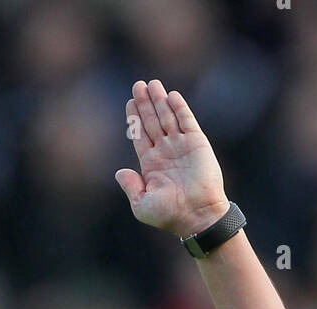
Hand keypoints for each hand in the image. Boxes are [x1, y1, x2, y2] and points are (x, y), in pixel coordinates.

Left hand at [115, 79, 229, 239]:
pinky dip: (179, 108)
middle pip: (153, 121)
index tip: (129, 102)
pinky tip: (170, 95)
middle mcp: (166, 152)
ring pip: (168, 117)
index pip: (141, 135)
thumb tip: (119, 172)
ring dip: (160, 100)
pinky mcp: (197, 143)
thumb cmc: (170, 215)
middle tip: (138, 85)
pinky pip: (186, 121)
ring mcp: (181, 146)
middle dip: (145, 104)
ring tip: (152, 84)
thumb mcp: (142, 205)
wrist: (197, 215)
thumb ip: (131, 187)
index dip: (135, 118)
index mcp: (152, 164)